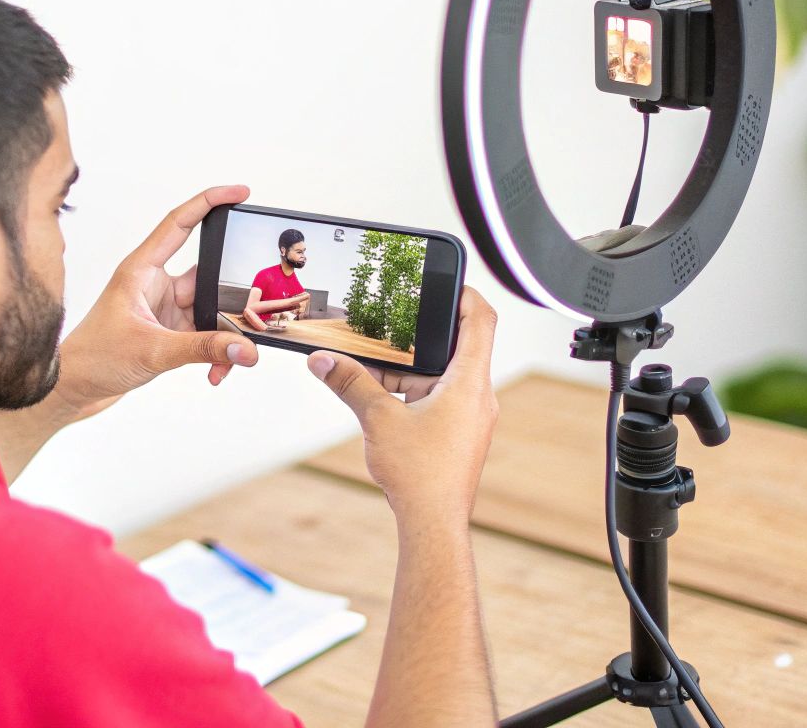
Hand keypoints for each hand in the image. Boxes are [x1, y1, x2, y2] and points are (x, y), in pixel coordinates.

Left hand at [54, 185, 261, 419]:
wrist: (71, 389)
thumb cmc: (93, 358)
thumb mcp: (152, 350)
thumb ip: (202, 348)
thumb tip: (245, 347)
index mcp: (141, 270)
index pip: (180, 223)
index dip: (209, 202)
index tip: (240, 192)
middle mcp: (155, 284)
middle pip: (208, 276)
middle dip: (233, 298)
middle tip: (256, 311)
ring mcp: (164, 308)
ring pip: (211, 310)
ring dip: (225, 334)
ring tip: (233, 357)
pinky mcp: (169, 332)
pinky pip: (205, 335)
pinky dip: (215, 352)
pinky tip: (214, 371)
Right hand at [307, 287, 498, 521]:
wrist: (433, 526)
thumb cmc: (421, 478)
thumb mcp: (378, 419)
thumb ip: (351, 383)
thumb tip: (325, 361)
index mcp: (470, 384)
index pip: (481, 321)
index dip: (466, 293)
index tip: (448, 281)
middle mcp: (478, 397)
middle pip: (459, 346)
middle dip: (424, 333)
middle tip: (399, 319)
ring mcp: (471, 418)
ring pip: (444, 376)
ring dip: (411, 368)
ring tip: (377, 362)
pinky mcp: (460, 435)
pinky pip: (439, 399)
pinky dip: (413, 391)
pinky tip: (382, 396)